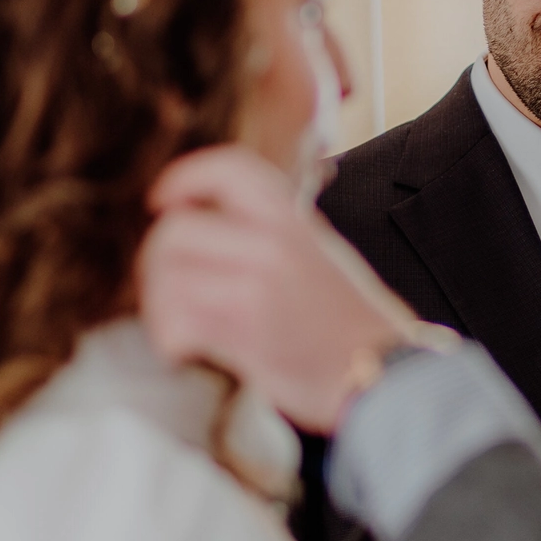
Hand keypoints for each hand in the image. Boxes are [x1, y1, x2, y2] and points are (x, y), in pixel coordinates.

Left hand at [139, 146, 415, 432]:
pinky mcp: (246, 332)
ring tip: (176, 326)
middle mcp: (273, 243)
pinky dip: (170, 339)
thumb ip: (269, 233)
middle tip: (166, 287)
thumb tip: (203, 228)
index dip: (184, 177)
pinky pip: (178, 322)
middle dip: (156, 263)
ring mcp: (258, 286)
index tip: (163, 199)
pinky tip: (185, 350)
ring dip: (159, 306)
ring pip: (168, 277)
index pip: (228, 169)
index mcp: (293, 218)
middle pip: (175, 230)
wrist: (384, 372)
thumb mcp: (319, 253)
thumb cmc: (349, 322)